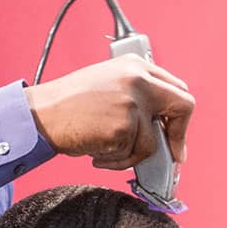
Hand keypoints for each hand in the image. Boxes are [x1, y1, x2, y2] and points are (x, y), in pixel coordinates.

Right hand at [23, 54, 193, 169]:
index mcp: (136, 66)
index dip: (179, 115)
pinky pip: (131, 156)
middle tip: (173, 154)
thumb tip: (162, 123)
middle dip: (179, 134)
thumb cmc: (68, 104)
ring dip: (130, 156)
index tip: (175, 132)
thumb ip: (137, 95)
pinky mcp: (123, 128)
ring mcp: (132, 104)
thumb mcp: (108, 84)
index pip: (176, 88)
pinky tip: (96, 151)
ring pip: (152, 143)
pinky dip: (115, 162)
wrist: (42, 114)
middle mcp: (138, 80)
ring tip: (103, 149)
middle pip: (184, 106)